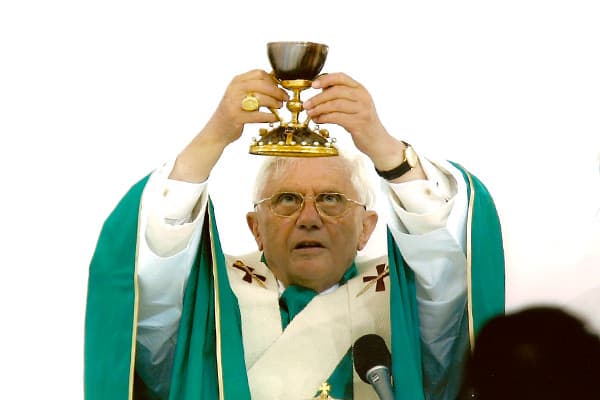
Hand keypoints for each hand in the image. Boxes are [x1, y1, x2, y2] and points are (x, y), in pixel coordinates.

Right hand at [206, 69, 288, 146]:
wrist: (216, 130)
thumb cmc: (232, 113)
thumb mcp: (239, 95)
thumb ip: (253, 88)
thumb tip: (275, 83)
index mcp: (236, 81)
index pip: (259, 73)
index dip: (273, 80)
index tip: (280, 88)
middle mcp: (234, 89)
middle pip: (263, 84)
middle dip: (277, 91)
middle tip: (284, 98)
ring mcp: (234, 103)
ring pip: (261, 98)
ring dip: (274, 103)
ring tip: (279, 107)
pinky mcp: (236, 117)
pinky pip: (258, 115)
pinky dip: (269, 116)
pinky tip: (274, 118)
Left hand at [304, 73, 424, 180]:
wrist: (378, 141)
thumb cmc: (362, 122)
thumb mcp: (354, 105)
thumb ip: (340, 97)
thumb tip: (320, 91)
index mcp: (361, 89)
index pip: (342, 77)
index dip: (326, 79)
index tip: (313, 85)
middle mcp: (363, 97)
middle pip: (336, 91)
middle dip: (318, 98)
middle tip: (306, 104)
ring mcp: (362, 110)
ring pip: (335, 105)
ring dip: (319, 109)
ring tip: (310, 113)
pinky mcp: (359, 123)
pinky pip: (337, 118)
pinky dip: (324, 118)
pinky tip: (318, 120)